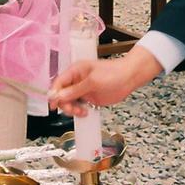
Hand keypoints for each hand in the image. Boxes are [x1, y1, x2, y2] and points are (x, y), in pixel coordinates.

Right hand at [48, 49, 162, 116]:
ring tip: (82, 112)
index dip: (54, 94)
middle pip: (62, 95)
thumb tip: (60, 96)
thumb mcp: (93, 81)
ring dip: (72, 109)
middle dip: (65, 104)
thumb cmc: (113, 73)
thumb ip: (76, 89)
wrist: (129, 78)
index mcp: (75, 71)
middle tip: (74, 110)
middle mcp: (76, 81)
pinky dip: (79, 111)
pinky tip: (85, 112)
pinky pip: (78, 106)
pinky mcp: (89, 98)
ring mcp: (83, 90)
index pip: (58, 83)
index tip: (55, 105)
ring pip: (69, 102)